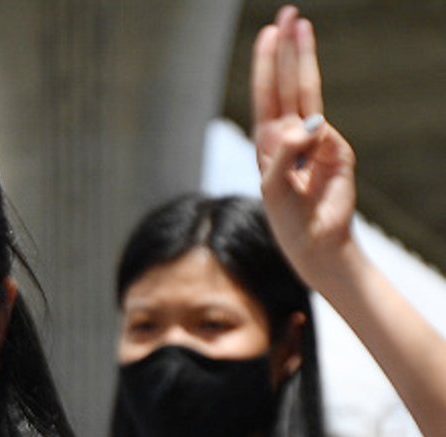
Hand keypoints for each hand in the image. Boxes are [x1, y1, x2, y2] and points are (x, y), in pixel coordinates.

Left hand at [252, 5, 358, 286]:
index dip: (268, 64)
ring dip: (303, 58)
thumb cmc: (287, 219)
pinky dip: (312, 142)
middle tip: (288, 13)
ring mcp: (316, 141)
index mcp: (269, 142)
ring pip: (308, 92)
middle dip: (288, 48)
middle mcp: (291, 136)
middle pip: (288, 83)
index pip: (268, 94)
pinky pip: (322, 135)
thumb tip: (309, 122)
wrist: (315, 244)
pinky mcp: (337, 151)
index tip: (268, 34)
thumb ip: (284, 155)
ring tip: (300, 25)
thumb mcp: (273, 188)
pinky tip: (306, 160)